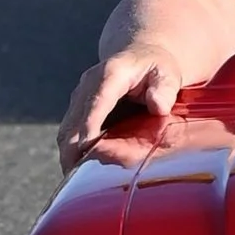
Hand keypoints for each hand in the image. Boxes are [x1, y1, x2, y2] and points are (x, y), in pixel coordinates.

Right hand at [57, 45, 182, 172]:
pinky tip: (80, 170)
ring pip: (66, 132)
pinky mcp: (77, 110)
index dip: (89, 126)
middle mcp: (88, 85)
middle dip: (74, 151)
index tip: (87, 149)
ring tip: (77, 179)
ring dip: (70, 155)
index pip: (96, 103)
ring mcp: (80, 98)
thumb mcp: (167, 73)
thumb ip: (165, 89)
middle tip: (80, 178)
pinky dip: (73, 152)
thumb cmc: (156, 68)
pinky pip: (69, 134)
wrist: (141, 55)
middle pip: (73, 122)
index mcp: (110, 74)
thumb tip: (159, 107)